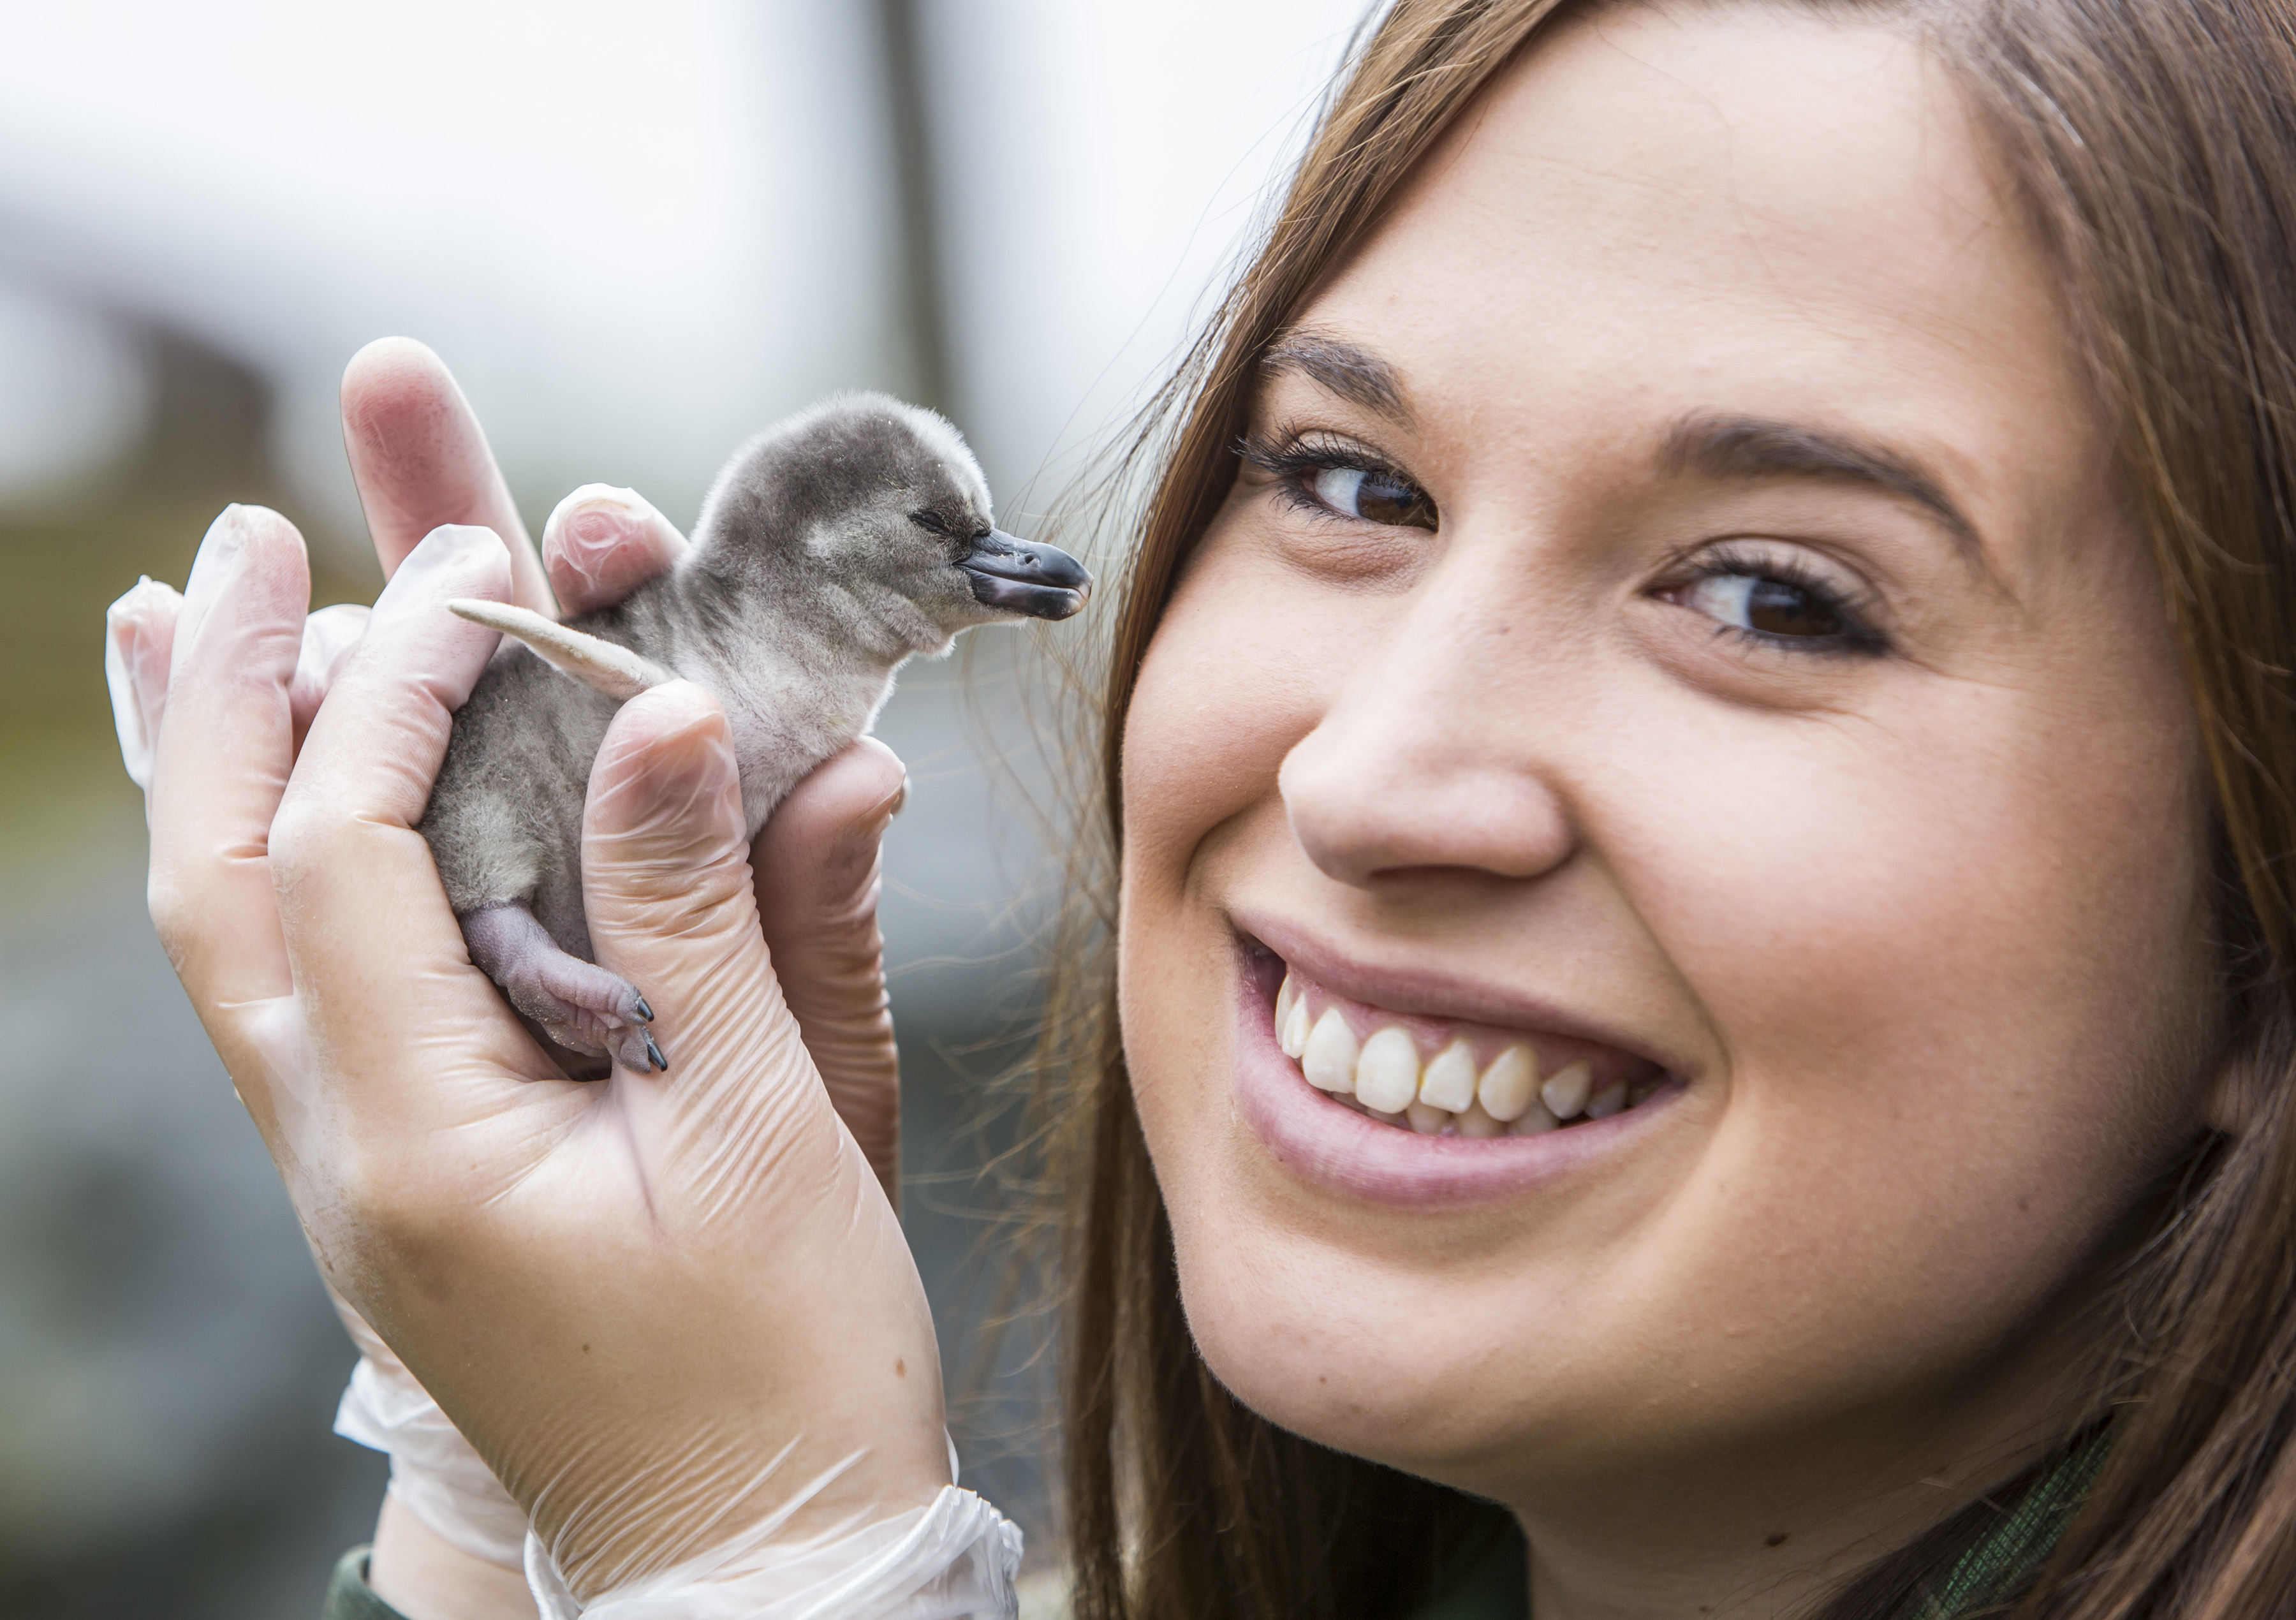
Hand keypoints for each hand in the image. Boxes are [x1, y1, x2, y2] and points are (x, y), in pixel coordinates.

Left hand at [146, 507, 950, 1600]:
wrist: (753, 1562)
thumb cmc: (783, 1374)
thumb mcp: (771, 1135)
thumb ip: (716, 918)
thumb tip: (677, 711)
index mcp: (424, 1142)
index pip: (353, 853)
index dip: (408, 681)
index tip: (484, 560)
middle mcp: (346, 1149)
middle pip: (220, 880)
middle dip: (227, 691)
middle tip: (252, 534)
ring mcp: (359, 1167)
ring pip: (234, 933)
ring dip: (220, 761)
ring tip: (205, 611)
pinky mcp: (409, 1172)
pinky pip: (304, 986)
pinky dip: (287, 858)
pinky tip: (296, 788)